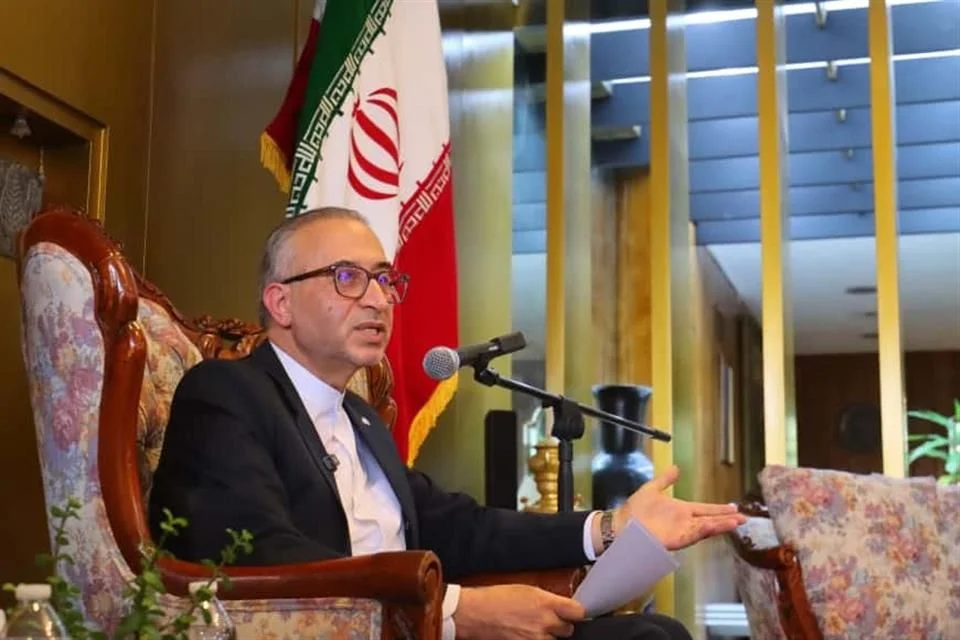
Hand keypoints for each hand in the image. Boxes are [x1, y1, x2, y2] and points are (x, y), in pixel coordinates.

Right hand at [453, 584, 584, 639]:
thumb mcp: (525, 590)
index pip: (578, 612)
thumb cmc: (495, 598)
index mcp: (545, 603)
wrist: (474, 614)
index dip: (576, 612)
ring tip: (533, 627)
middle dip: (560, 624)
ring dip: (548, 635)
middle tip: (547, 619)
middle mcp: (544, 623)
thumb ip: (547, 599)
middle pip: (568, 629)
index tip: (573, 612)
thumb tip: (562, 605)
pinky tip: (526, 634)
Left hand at [602, 465, 746, 551]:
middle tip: (744, 517)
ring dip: (721, 525)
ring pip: (706, 527)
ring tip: (737, 522)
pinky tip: (716, 525)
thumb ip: (665, 480)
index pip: (705, 509)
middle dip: (727, 518)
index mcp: (681, 510)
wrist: (621, 525)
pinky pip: (694, 534)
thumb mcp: (652, 489)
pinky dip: (706, 530)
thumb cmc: (634, 510)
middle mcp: (685, 521)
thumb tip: (676, 468)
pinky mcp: (676, 538)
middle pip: (710, 519)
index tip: (734, 507)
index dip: (720, 509)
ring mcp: (682, 530)